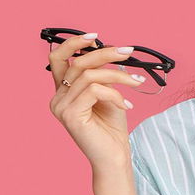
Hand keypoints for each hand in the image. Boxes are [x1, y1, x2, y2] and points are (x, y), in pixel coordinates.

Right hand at [47, 35, 148, 169]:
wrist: (114, 157)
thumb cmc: (112, 128)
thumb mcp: (109, 94)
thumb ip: (103, 74)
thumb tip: (110, 50)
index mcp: (63, 91)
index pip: (58, 58)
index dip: (73, 43)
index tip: (96, 37)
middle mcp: (57, 98)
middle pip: (77, 63)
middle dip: (105, 54)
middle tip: (128, 52)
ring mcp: (61, 107)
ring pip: (90, 75)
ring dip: (118, 76)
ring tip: (137, 83)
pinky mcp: (70, 116)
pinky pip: (94, 91)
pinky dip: (115, 94)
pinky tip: (126, 105)